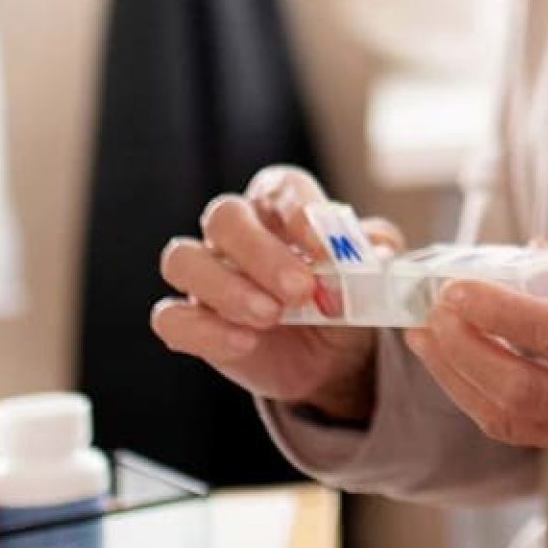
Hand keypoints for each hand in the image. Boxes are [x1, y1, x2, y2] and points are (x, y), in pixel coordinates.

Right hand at [152, 165, 402, 418]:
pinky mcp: (191, 320)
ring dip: (227, 288)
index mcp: (280, 206)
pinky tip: (244, 343)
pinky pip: (171, 317)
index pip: (278, 188)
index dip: (298, 210)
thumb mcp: (369, 275)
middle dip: (261, 253)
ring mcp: (206, 275)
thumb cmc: (344, 298)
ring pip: (183, 259)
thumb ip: (375, 254)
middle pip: (224, 217)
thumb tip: (375, 248)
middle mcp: (235, 233)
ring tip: (270, 317)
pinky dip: (204, 330)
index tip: (326, 249)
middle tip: (300, 290)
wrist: (329, 359)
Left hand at [400, 267, 547, 489]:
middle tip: (431, 311)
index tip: (461, 287)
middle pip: (519, 392)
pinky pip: (525, 432)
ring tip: (429, 337)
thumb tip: (536, 255)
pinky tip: (466, 366)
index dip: (501, 312)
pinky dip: (486, 396)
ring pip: (510, 421)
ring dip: (459, 376)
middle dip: (461, 350)